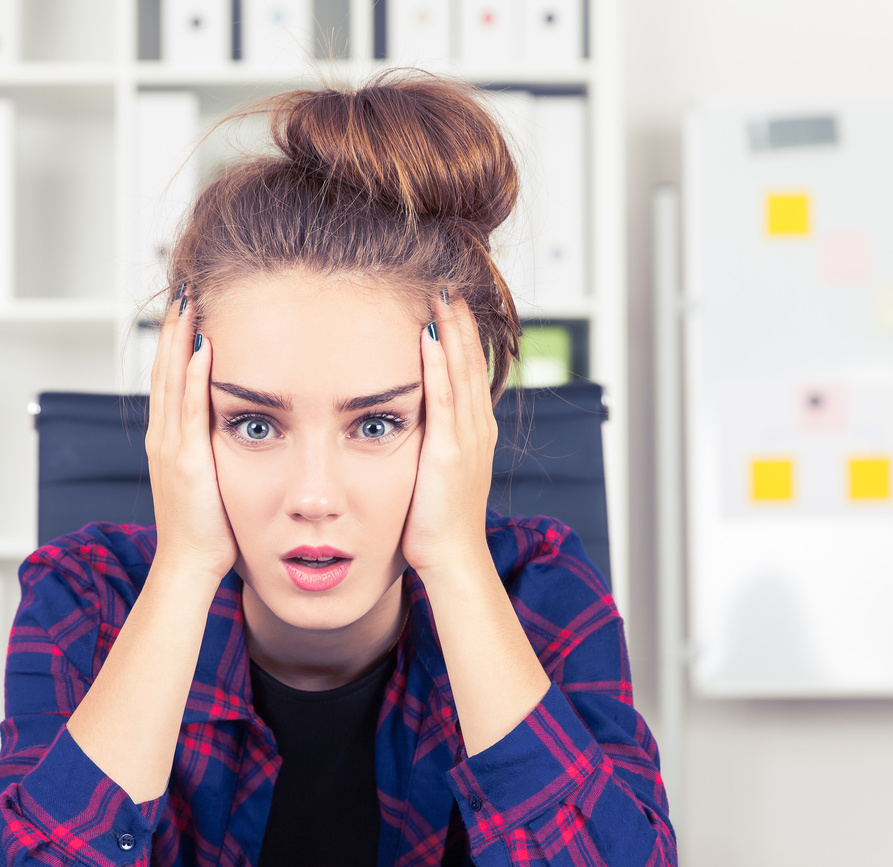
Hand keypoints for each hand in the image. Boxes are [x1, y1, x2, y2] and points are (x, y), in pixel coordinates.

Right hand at [145, 290, 236, 582]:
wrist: (188, 565)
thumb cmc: (206, 529)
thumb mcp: (209, 478)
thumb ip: (215, 449)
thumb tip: (238, 426)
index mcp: (168, 440)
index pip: (168, 378)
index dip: (174, 341)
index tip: (186, 308)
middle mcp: (163, 437)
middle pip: (163, 369)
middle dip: (173, 328)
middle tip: (184, 289)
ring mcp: (171, 447)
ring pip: (171, 380)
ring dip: (179, 339)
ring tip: (189, 302)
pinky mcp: (186, 461)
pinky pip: (189, 409)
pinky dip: (191, 376)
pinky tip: (201, 347)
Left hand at [401, 291, 497, 579]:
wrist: (452, 557)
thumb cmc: (437, 524)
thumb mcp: (438, 473)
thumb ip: (432, 444)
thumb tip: (414, 424)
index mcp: (476, 432)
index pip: (470, 371)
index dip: (462, 335)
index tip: (449, 303)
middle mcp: (478, 428)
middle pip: (470, 361)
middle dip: (460, 321)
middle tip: (447, 283)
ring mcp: (467, 438)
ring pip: (460, 371)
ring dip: (451, 331)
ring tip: (441, 295)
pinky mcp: (448, 451)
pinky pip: (443, 398)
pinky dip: (437, 364)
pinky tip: (427, 336)